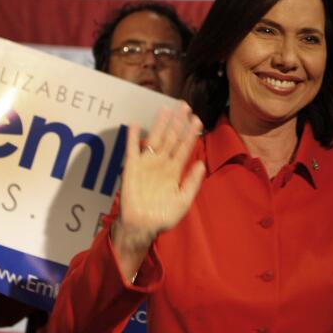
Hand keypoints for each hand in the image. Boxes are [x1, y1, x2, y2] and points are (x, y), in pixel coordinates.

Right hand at [112, 103, 204, 278]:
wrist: (143, 226)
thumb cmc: (163, 216)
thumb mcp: (183, 201)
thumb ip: (192, 183)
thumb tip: (201, 164)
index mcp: (175, 171)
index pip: (184, 148)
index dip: (190, 134)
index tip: (197, 119)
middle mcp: (162, 164)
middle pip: (172, 139)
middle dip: (178, 123)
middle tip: (184, 106)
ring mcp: (147, 164)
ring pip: (155, 139)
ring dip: (160, 124)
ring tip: (166, 108)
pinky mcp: (132, 168)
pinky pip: (132, 150)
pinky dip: (133, 138)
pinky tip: (136, 124)